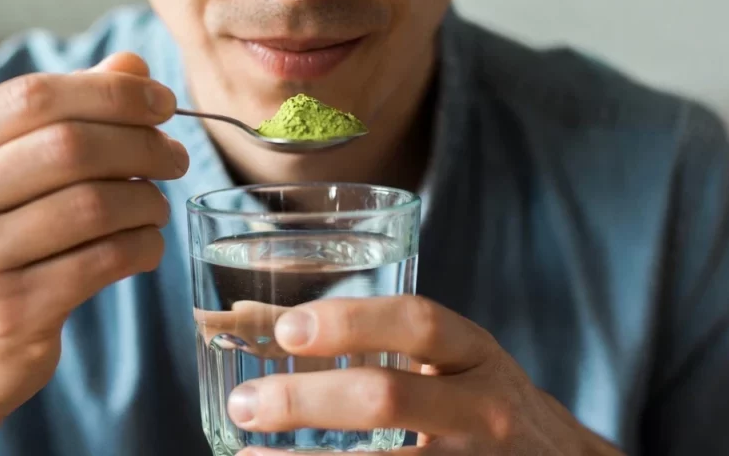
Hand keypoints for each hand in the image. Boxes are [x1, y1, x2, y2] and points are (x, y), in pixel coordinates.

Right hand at [0, 53, 187, 442]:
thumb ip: (60, 117)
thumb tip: (132, 66)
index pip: (33, 97)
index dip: (111, 92)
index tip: (162, 101)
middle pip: (69, 146)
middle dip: (141, 144)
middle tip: (174, 156)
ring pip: (94, 205)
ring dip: (147, 200)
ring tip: (156, 205)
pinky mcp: (10, 316)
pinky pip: (105, 260)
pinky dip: (143, 245)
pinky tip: (147, 244)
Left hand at [224, 296, 624, 454]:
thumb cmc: (478, 401)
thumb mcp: (449, 360)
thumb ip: (373, 339)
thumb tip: (249, 318)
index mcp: (475, 354)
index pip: (417, 323)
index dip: (350, 322)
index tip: (286, 330)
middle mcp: (481, 409)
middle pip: (388, 398)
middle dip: (307, 400)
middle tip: (247, 402)